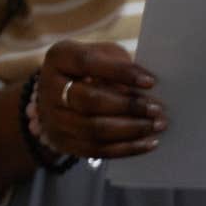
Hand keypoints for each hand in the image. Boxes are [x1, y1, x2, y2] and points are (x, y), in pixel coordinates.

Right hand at [31, 40, 165, 158]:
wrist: (59, 94)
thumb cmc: (91, 69)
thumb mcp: (103, 55)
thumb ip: (120, 65)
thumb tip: (149, 86)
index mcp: (60, 58)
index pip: (88, 63)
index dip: (121, 73)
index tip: (151, 82)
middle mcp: (49, 88)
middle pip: (90, 100)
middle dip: (128, 106)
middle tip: (157, 109)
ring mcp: (52, 118)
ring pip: (94, 129)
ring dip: (131, 130)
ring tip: (157, 126)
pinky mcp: (62, 142)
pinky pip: (96, 150)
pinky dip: (126, 148)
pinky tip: (148, 143)